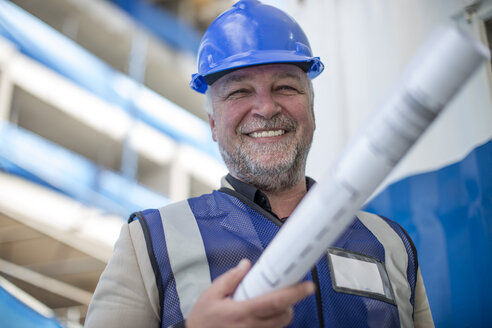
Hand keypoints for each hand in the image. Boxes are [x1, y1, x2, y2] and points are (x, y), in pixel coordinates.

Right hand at [185, 259, 314, 327]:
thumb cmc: (203, 319)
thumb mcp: (211, 294)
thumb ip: (230, 278)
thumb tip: (246, 266)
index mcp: (243, 312)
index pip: (275, 302)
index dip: (294, 293)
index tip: (307, 286)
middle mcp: (252, 327)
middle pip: (284, 316)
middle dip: (291, 303)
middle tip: (289, 290)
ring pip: (280, 325)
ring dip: (283, 313)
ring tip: (273, 302)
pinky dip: (273, 322)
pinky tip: (264, 314)